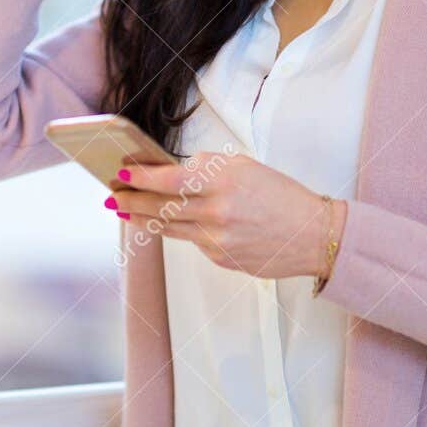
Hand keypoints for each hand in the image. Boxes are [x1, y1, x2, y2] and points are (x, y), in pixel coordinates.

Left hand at [106, 151, 345, 279]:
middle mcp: (216, 211)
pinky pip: (192, 242)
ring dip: (143, 218)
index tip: (121, 175)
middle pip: (160, 207)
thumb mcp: (244, 167)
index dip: (140, 178)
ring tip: (126, 210)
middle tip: (113, 196)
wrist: (313, 234)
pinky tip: (172, 223)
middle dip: (131, 201)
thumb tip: (171, 172)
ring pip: (169, 228)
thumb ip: (207, 169)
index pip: (168, 180)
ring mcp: (217, 239)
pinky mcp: (221, 258)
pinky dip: (181, 231)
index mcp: (223, 181)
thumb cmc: (280, 195)